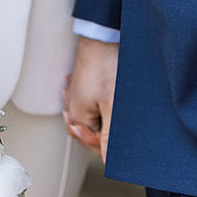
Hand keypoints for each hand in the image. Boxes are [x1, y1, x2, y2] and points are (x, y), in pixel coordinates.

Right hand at [62, 36, 118, 164]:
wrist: (102, 35)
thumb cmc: (106, 66)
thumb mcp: (112, 106)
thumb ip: (109, 136)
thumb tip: (107, 161)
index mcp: (78, 117)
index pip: (94, 145)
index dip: (110, 144)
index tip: (123, 134)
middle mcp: (73, 108)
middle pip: (92, 132)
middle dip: (108, 129)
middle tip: (121, 118)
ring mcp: (76, 95)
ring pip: (93, 117)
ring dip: (105, 116)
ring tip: (117, 107)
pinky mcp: (83, 84)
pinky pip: (91, 102)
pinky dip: (101, 103)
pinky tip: (110, 95)